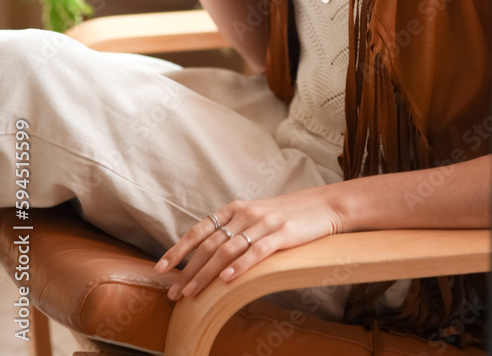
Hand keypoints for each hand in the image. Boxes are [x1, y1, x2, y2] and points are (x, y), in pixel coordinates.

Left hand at [154, 189, 342, 300]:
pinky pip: (256, 252)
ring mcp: (264, 223)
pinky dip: (240, 266)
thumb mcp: (256, 216)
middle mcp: (246, 214)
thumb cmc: (287, 215)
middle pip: (210, 244)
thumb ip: (234, 230)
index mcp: (236, 208)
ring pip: (227, 251)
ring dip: (206, 274)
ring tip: (192, 293)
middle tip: (173, 293)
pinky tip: (227, 280)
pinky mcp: (282, 234)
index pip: (200, 230)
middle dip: (188, 270)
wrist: (323, 206)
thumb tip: (206, 254)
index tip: (161, 267)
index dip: (179, 249)